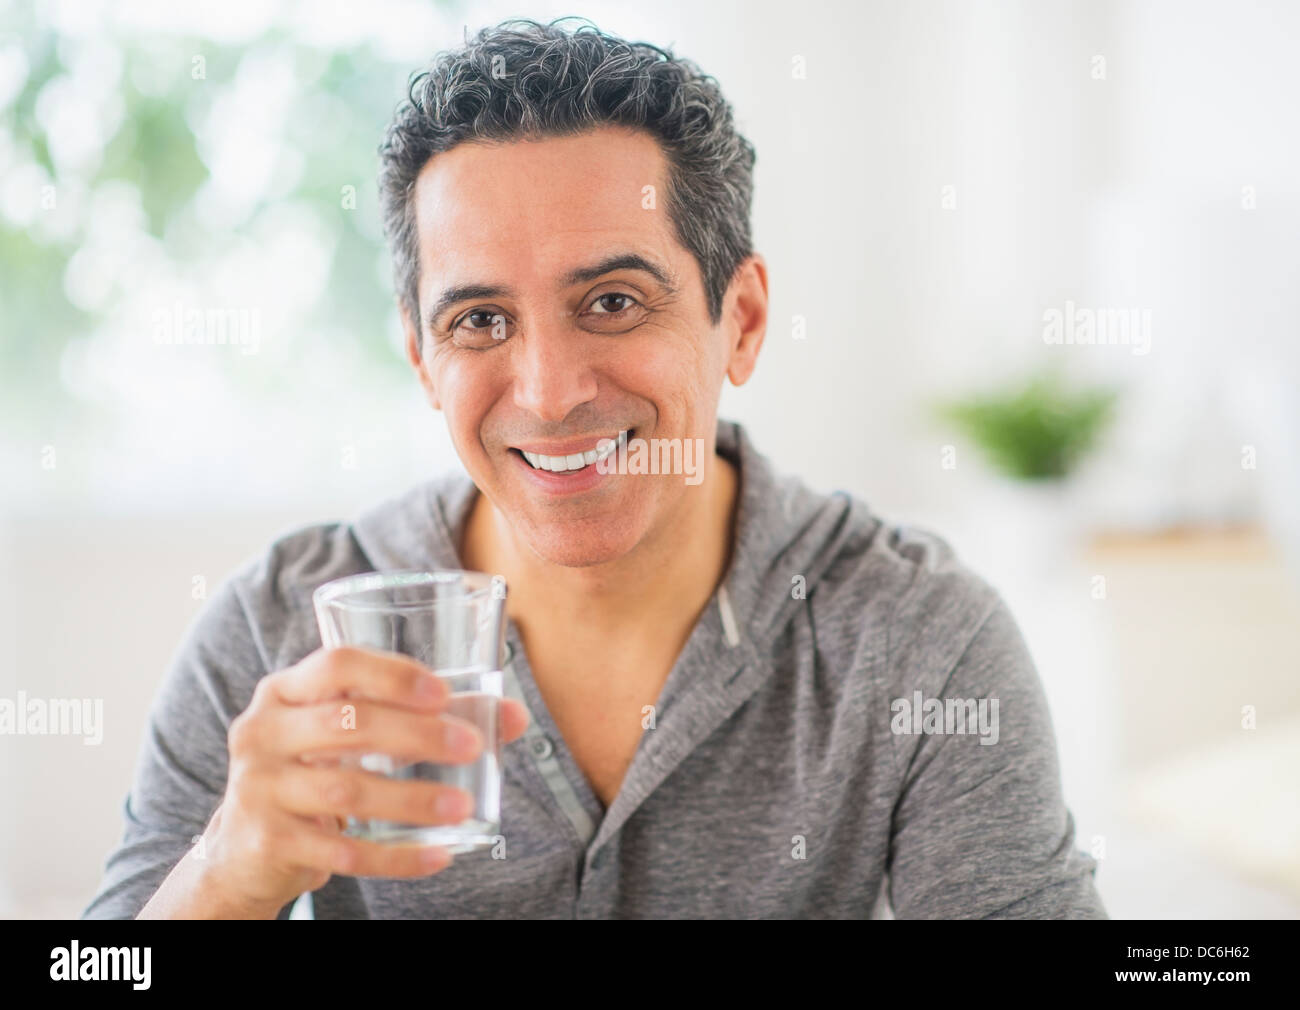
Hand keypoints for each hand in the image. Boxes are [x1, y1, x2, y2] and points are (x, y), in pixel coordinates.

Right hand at [197, 645, 529, 916]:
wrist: (244, 847)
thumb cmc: (316, 768)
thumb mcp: (353, 734)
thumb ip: (429, 717)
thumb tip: (511, 716)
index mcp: (285, 690)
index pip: (336, 665)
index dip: (391, 675)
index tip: (442, 692)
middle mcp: (263, 731)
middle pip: (347, 725)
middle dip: (416, 735)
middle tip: (472, 746)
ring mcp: (260, 788)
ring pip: (346, 790)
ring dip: (412, 799)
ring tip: (463, 805)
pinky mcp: (268, 840)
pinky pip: (343, 850)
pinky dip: (396, 856)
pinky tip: (437, 855)